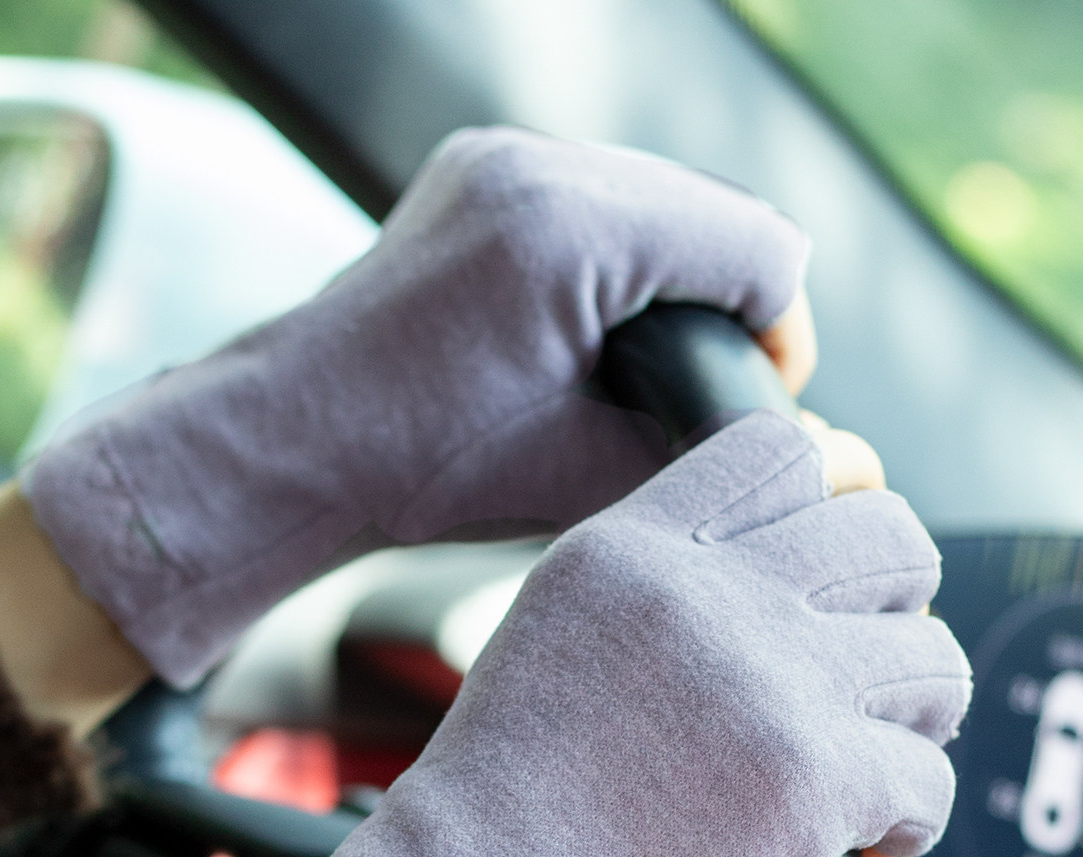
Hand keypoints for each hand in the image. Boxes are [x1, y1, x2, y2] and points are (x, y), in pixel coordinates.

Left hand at [24, 126, 810, 685]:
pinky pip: (588, 192)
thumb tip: (789, 446)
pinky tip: (593, 320)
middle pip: (711, 210)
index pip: (757, 248)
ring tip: (648, 356)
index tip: (763, 392)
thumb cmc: (420, 472)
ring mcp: (499, 158)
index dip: (782, 332)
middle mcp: (538, 167)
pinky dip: (614, 251)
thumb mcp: (583, 472)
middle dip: (730, 297)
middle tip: (713, 381)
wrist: (294, 444)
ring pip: (653, 195)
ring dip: (673, 271)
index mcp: (575, 232)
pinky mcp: (474, 170)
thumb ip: (699, 440)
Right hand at [170, 411, 971, 856]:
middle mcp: (703, 594)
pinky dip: (907, 825)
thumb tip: (761, 600)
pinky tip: (856, 850)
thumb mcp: (546, 657)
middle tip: (855, 681)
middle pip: (887, 538)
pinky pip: (931, 782)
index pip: (781, 451)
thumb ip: (649, 607)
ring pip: (935, 659)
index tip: (829, 579)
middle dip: (893, 610)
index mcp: (625, 552)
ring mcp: (766, 679)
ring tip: (861, 772)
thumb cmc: (487, 829)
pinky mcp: (813, 779)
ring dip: (911, 721)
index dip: (830, 508)